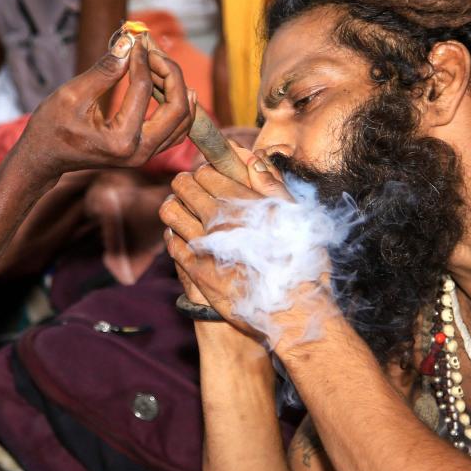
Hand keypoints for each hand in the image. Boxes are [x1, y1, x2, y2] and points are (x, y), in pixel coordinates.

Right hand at [19, 44, 192, 181]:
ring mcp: (145, 156)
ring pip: (183, 121)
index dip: (141, 59)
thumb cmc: (52, 127)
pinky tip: (172, 85)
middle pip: (178, 109)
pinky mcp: (146, 152)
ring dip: (177, 88)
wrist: (44, 157)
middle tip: (153, 51)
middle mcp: (140, 153)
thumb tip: (129, 42)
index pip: (144, 90)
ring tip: (159, 63)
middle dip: (170, 74)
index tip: (135, 39)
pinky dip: (178, 106)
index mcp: (121, 141)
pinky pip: (176, 130)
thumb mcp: (73, 94)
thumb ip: (105, 70)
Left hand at [161, 152, 329, 340]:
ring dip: (176, 208)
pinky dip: (175, 236)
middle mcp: (217, 220)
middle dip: (185, 185)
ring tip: (184, 211)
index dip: (205, 172)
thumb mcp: (294, 216)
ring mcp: (203, 246)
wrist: (292, 311)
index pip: (205, 172)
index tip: (209, 178)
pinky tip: (186, 239)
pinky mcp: (196, 271)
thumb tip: (252, 159)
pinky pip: (171, 243)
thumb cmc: (300, 262)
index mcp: (241, 202)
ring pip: (170, 212)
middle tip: (191, 190)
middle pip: (183, 187)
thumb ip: (271, 184)